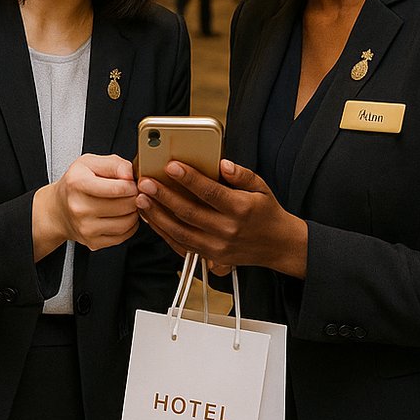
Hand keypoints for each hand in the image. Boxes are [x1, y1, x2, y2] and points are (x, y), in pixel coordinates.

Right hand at [32, 153, 139, 257]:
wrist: (58, 209)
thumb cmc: (75, 184)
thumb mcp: (89, 163)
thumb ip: (114, 164)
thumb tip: (130, 174)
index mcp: (78, 183)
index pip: (118, 188)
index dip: (132, 185)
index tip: (131, 183)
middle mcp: (79, 207)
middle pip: (125, 205)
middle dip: (134, 198)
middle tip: (130, 193)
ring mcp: (86, 227)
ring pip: (127, 222)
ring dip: (134, 212)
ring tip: (126, 204)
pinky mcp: (93, 242)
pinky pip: (124, 236)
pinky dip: (129, 226)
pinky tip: (122, 217)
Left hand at [136, 159, 307, 276]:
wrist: (278, 245)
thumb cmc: (266, 212)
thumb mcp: (261, 187)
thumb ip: (242, 174)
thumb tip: (223, 164)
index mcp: (241, 209)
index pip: (210, 192)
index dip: (189, 179)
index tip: (171, 166)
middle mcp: (228, 230)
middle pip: (190, 212)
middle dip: (164, 196)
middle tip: (145, 182)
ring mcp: (217, 246)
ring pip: (180, 231)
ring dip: (157, 215)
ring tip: (141, 198)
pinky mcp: (210, 256)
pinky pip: (181, 244)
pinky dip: (163, 231)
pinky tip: (151, 217)